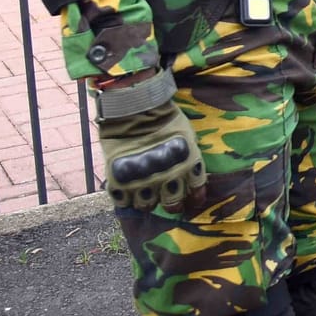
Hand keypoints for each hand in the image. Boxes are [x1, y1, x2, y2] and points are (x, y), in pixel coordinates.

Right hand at [98, 81, 206, 213]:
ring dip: (147, 201)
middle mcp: (168, 177)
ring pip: (147, 205)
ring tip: (145, 194)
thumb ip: (188, 157)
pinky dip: (125, 199)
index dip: (195, 198)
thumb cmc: (166, 118)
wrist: (137, 109)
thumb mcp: (187, 137)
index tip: (193, 201)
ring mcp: (143, 181)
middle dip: (172, 205)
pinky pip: (123, 201)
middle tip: (169, 202)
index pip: (196, 190)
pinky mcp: (120, 181)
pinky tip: (126, 192)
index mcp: (188, 165)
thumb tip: (190, 173)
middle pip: (171, 204)